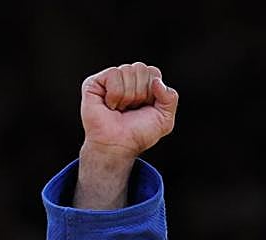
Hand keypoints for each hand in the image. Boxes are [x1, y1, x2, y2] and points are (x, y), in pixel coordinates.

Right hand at [74, 62, 177, 208]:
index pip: (153, 72)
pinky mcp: (95, 82)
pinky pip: (113, 74)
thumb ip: (170, 98)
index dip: (152, 92)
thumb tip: (156, 81)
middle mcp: (127, 78)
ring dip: (128, 96)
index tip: (145, 107)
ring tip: (120, 109)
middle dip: (141, 93)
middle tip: (132, 108)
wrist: (119, 145)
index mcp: (144, 84)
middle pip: (141, 68)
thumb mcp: (164, 119)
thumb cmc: (139, 133)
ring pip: (127, 70)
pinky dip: (115, 94)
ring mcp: (110, 79)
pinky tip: (110, 105)